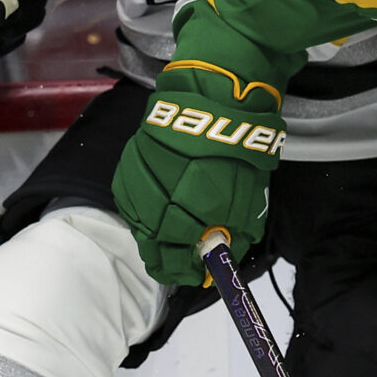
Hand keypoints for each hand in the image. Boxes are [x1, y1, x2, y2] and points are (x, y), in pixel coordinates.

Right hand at [111, 66, 285, 287]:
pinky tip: (156, 211)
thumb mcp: (248, 198)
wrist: (211, 100)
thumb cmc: (236, 151)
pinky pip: (130, 201)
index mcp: (190, 214)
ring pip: (139, 225)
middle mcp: (158, 203)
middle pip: (153, 247)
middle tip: (183, 261)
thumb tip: (219, 259)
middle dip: (169, 258)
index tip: (197, 275)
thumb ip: (234, 234)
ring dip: (154, 235)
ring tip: (171, 236)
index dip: (187, 273)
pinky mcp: (127, 166)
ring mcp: (138, 184)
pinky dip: (143, 211)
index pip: (178, 261)